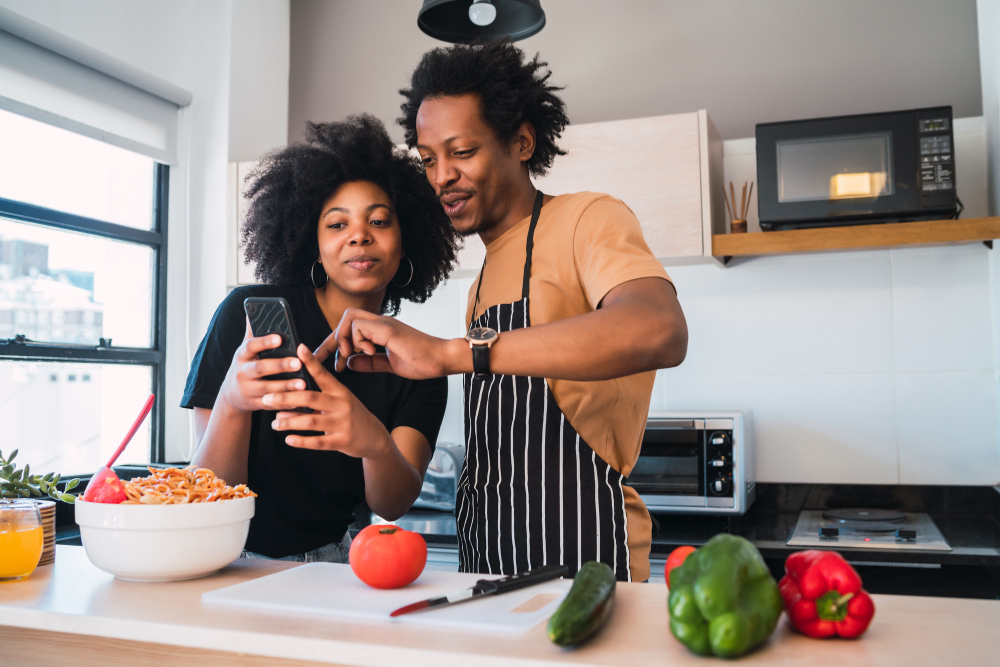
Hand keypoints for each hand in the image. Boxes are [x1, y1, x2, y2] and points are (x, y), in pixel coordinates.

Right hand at [217, 320, 307, 413]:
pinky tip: (299, 402)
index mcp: (242, 355)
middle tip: (298, 362)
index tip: (280, 338)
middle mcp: (242, 372)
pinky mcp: (254, 404)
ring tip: (303, 384)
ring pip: (267, 388)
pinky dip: (284, 403)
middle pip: (260, 368)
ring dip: (286, 387)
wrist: (231, 395)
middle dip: (280, 365)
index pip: (251, 345)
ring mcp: (247, 390)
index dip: (265, 342)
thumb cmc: (245, 366)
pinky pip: (271, 404)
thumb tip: (252, 310)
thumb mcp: (245, 350)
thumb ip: (252, 332)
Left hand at [265, 344, 392, 456]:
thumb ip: (316, 399)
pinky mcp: (342, 441)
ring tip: (274, 423)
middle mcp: (342, 404)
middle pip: (311, 397)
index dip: (311, 361)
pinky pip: (319, 442)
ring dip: (290, 421)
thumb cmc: (351, 416)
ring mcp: (343, 423)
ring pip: (312, 421)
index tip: (299, 348)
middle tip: (267, 398)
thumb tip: (284, 399)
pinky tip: (288, 439)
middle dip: (287, 397)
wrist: (375, 438)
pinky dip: (302, 441)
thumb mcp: (339, 401)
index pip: (323, 374)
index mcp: (340, 391)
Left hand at [315, 308, 458, 378]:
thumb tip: (349, 362)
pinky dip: (357, 341)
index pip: (350, 330)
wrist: (442, 359)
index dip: (333, 345)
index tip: (325, 361)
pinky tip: (368, 353)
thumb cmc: (422, 362)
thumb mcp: (390, 365)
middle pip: (346, 318)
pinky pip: (360, 327)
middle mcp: (380, 323)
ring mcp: (384, 323)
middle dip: (332, 340)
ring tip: (349, 356)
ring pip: (349, 318)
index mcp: (381, 331)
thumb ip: (369, 363)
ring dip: (344, 339)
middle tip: (331, 361)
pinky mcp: (387, 328)